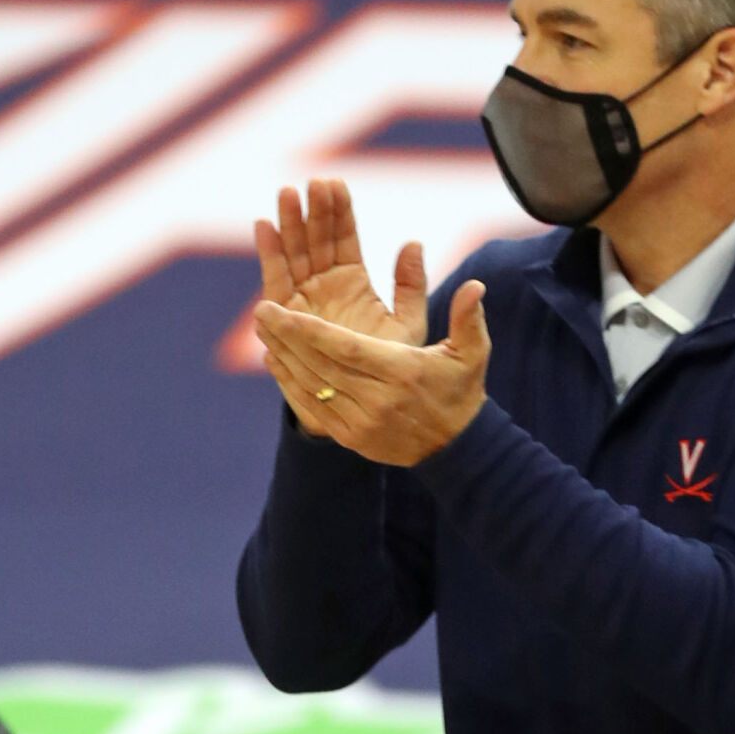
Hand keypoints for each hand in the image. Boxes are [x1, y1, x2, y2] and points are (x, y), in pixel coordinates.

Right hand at [254, 178, 428, 434]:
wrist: (371, 407)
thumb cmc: (394, 367)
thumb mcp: (409, 323)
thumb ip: (412, 285)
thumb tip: (414, 242)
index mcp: (354, 283)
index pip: (345, 239)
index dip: (340, 213)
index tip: (336, 184)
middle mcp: (325, 287)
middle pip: (315, 240)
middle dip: (312, 211)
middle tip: (311, 182)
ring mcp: (304, 300)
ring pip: (294, 255)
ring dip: (289, 225)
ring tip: (287, 194)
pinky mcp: (288, 318)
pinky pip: (276, 282)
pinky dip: (269, 255)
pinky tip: (264, 226)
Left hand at [255, 279, 490, 467]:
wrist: (458, 449)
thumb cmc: (461, 392)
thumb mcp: (472, 354)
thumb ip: (468, 317)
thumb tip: (475, 285)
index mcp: (402, 372)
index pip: (346, 349)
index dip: (310, 331)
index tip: (281, 310)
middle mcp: (378, 399)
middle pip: (321, 365)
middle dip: (287, 337)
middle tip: (260, 309)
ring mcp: (363, 422)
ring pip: (313, 385)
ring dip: (284, 356)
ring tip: (263, 329)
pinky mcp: (353, 438)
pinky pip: (314, 408)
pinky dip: (291, 384)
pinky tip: (275, 361)